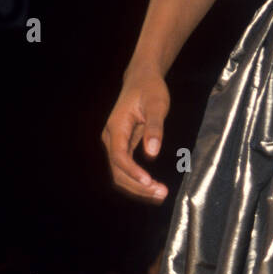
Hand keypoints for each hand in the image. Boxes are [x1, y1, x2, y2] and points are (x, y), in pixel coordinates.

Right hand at [102, 63, 170, 201]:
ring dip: (138, 187)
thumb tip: (152, 152)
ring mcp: (115, 143)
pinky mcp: (123, 146)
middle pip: (118, 171)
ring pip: (120, 173)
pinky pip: (126, 168)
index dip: (133, 172)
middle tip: (162, 193)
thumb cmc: (150, 89)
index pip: (119, 156)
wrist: (142, 79)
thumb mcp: (157, 104)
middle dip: (138, 186)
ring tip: (160, 194)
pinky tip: (153, 187)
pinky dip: (138, 180)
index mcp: (116, 126)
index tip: (149, 182)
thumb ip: (154, 128)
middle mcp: (111, 137)